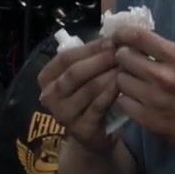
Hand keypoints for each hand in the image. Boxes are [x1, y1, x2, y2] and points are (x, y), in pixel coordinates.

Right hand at [37, 37, 119, 152]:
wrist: (93, 136)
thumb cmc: (89, 99)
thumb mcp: (85, 76)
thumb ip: (92, 57)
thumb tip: (116, 37)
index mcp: (46, 78)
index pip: (66, 57)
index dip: (90, 48)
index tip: (113, 40)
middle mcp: (49, 96)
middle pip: (75, 72)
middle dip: (101, 60)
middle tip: (123, 53)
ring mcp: (63, 114)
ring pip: (88, 88)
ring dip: (110, 75)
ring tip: (128, 66)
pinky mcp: (80, 128)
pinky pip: (98, 106)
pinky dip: (112, 93)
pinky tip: (124, 85)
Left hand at [111, 26, 174, 157]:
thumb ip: (168, 52)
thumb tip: (139, 42)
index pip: (138, 37)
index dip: (123, 33)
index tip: (119, 36)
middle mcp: (164, 77)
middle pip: (123, 57)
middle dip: (124, 57)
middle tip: (130, 62)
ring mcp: (154, 100)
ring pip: (120, 80)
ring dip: (125, 79)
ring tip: (136, 83)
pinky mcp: (148, 120)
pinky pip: (123, 102)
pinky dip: (127, 99)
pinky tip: (137, 99)